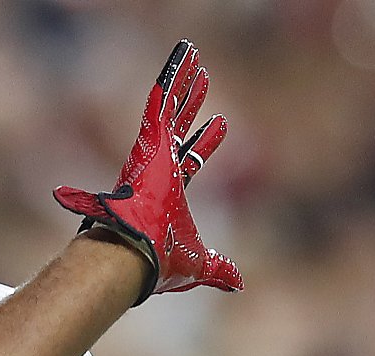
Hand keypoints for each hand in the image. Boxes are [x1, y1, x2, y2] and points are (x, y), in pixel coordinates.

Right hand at [53, 39, 240, 299]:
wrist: (135, 256)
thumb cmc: (161, 262)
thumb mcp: (198, 264)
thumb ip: (218, 268)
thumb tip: (239, 283)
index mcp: (170, 191)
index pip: (193, 158)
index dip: (207, 140)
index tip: (221, 123)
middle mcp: (160, 168)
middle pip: (180, 125)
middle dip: (192, 101)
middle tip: (205, 78)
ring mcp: (153, 154)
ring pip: (170, 106)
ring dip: (183, 80)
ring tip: (192, 54)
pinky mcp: (149, 144)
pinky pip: (160, 103)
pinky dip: (170, 81)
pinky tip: (181, 58)